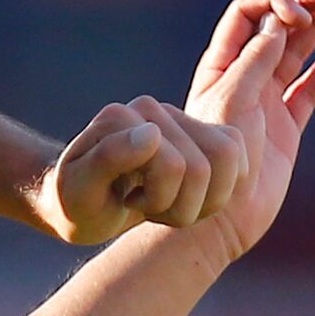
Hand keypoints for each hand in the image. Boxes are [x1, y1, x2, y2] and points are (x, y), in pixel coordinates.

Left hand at [37, 77, 252, 245]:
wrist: (83, 204)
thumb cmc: (77, 200)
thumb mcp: (80, 187)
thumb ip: (110, 157)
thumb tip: (153, 133)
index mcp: (120, 117)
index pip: (174, 165)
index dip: (159, 200)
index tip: (126, 201)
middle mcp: (150, 109)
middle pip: (202, 168)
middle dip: (180, 206)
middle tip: (146, 206)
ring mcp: (177, 120)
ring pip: (226, 161)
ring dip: (201, 202)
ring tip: (165, 203)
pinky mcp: (200, 135)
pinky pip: (237, 159)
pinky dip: (218, 193)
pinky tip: (185, 197)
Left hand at [184, 0, 314, 262]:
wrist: (222, 213)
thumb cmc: (217, 158)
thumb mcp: (232, 100)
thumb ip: (255, 62)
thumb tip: (277, 21)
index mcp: (222, 66)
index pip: (246, 17)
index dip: (272, 6)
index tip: (296, 16)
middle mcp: (244, 78)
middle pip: (277, 29)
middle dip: (305, 5)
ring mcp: (268, 102)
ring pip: (298, 54)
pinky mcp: (287, 127)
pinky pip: (310, 89)